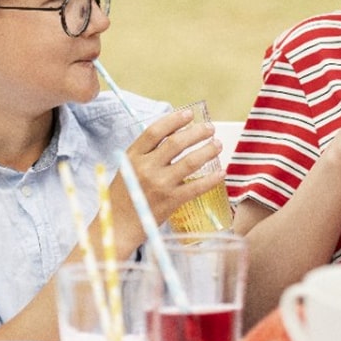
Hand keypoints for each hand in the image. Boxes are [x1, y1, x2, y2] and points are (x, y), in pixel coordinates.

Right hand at [116, 107, 220, 226]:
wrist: (118, 226)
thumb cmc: (124, 195)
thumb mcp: (128, 168)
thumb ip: (146, 153)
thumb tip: (175, 133)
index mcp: (132, 157)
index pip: (155, 131)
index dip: (174, 120)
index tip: (189, 113)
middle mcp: (146, 168)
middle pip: (176, 143)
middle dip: (197, 132)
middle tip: (210, 128)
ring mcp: (159, 185)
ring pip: (190, 162)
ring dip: (208, 150)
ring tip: (217, 145)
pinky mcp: (171, 201)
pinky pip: (197, 186)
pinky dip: (212, 178)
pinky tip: (221, 172)